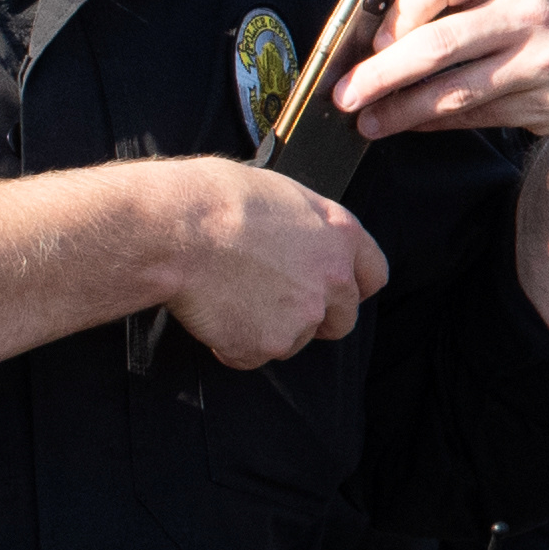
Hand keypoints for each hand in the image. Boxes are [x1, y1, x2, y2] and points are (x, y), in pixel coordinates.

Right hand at [137, 160, 392, 367]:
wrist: (175, 230)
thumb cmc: (215, 199)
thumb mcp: (281, 193)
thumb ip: (308, 226)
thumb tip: (300, 239)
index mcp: (341, 235)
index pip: (373, 276)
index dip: (351, 287)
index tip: (332, 292)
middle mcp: (332, 280)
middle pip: (340, 320)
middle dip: (312, 319)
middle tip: (271, 303)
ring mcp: (302, 317)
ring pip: (292, 340)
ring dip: (265, 329)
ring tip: (228, 296)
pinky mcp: (265, 345)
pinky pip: (249, 355)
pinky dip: (230, 343)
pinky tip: (211, 311)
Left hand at [336, 0, 548, 150]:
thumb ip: (463, 4)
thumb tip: (382, 37)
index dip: (397, 11)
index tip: (372, 39)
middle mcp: (527, 12)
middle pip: (437, 44)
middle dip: (380, 73)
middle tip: (344, 94)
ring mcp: (539, 60)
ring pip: (452, 91)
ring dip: (400, 111)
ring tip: (366, 123)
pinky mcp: (543, 104)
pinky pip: (474, 116)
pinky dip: (435, 124)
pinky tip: (410, 126)